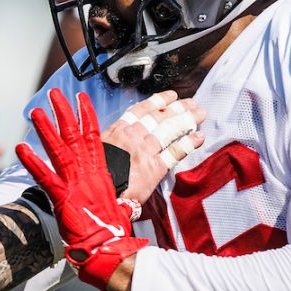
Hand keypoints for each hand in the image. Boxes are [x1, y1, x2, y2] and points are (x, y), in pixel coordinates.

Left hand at [16, 88, 148, 290]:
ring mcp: (75, 185)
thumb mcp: (114, 203)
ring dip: (46, 131)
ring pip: (60, 151)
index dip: (86, 115)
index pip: (94, 137)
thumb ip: (108, 192)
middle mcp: (88, 174)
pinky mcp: (63, 199)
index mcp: (100, 173)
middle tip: (54, 94)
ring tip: (35, 113)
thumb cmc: (110, 230)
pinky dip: (33, 163)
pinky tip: (21, 149)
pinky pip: (45, 178)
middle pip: (75, 136)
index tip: (80, 97)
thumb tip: (110, 190)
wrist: (110, 249)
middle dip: (64, 113)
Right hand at [102, 91, 205, 206]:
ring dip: (186, 120)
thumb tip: (99, 121)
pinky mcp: (154, 168)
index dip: (158, 101)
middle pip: (159, 117)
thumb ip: (100, 135)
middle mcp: (133, 137)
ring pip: (169, 130)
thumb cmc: (92, 174)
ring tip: (199, 113)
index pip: (141, 110)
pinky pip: (175, 152)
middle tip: (192, 103)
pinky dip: (188, 143)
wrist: (95, 194)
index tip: (171, 95)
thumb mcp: (90, 148)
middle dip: (178, 108)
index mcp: (117, 131)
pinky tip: (199, 137)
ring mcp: (145, 151)